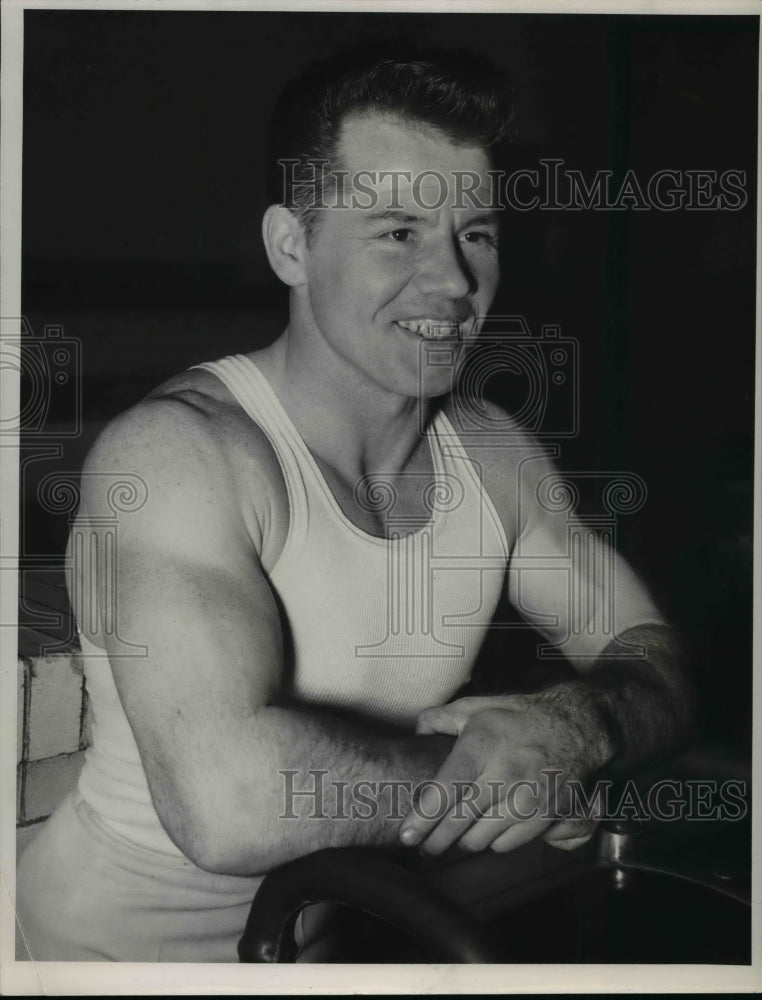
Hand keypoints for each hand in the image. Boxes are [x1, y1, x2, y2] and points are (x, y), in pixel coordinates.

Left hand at [400, 692, 606, 854]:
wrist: (574, 727)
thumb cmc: (519, 717)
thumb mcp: (477, 707)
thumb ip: (440, 719)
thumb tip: (417, 734)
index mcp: (481, 747)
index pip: (445, 791)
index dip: (422, 818)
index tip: (406, 835)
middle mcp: (503, 775)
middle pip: (459, 823)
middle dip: (434, 841)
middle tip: (422, 847)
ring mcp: (527, 799)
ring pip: (481, 839)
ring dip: (463, 841)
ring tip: (454, 835)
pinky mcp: (545, 816)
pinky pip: (507, 844)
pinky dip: (492, 841)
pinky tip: (486, 830)